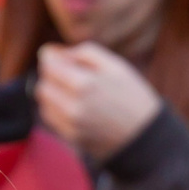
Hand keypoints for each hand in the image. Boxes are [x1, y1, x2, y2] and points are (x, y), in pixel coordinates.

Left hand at [35, 42, 163, 163]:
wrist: (145, 135)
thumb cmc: (132, 95)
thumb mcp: (115, 64)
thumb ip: (82, 52)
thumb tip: (52, 52)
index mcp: (83, 83)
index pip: (48, 64)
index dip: (53, 57)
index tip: (62, 57)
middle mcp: (71, 106)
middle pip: (43, 83)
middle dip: (53, 76)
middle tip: (71, 75)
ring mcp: (70, 124)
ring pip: (44, 101)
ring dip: (54, 92)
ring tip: (75, 91)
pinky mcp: (70, 137)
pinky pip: (50, 117)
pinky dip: (57, 108)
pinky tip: (75, 105)